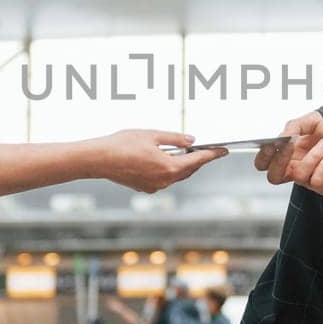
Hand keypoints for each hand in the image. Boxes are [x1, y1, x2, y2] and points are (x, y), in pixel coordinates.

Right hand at [92, 130, 225, 192]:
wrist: (98, 160)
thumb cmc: (122, 145)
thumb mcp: (152, 135)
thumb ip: (175, 139)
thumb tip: (191, 141)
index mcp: (169, 167)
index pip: (198, 160)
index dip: (213, 154)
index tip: (224, 150)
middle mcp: (165, 181)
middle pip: (189, 170)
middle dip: (199, 159)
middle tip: (206, 148)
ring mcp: (155, 187)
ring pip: (177, 176)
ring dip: (184, 165)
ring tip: (187, 151)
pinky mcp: (146, 188)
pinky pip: (165, 179)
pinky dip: (170, 170)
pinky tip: (167, 159)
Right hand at [254, 111, 322, 194]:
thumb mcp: (312, 120)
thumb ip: (294, 125)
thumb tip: (282, 136)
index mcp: (288, 153)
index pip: (265, 163)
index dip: (263, 157)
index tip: (272, 144)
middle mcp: (295, 168)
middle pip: (273, 177)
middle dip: (279, 161)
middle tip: (290, 145)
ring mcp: (309, 179)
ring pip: (299, 176)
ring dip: (312, 156)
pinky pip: (317, 181)